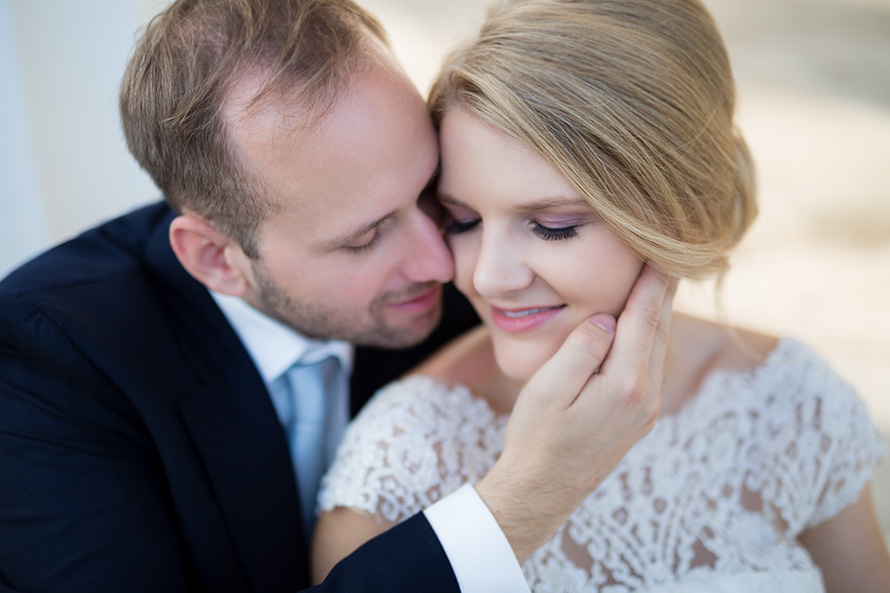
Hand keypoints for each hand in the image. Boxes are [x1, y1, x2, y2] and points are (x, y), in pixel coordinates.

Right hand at [475, 264, 676, 560]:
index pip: (644, 317)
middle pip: (659, 329)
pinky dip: (650, 336)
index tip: (661, 248)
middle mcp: (646, 396)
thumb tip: (606, 317)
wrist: (542, 491)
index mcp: (626, 384)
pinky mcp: (638, 417)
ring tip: (661, 279)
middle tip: (670, 251)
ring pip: (658, 348)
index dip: (652, 280)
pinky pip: (650, 365)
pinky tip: (644, 324)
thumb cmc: (537, 439)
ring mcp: (646, 409)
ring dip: (659, 312)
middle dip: (663, 289)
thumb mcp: (549, 389)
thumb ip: (581, 349)